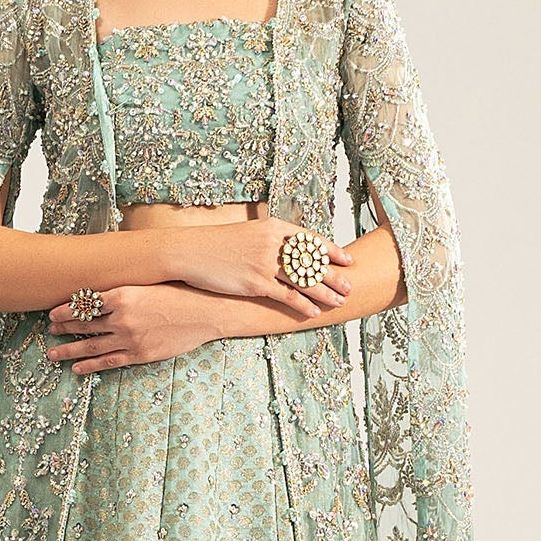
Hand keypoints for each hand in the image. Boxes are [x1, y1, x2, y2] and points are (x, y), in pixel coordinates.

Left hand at [44, 284, 228, 373]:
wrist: (206, 312)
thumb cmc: (180, 293)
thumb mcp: (149, 283)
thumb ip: (125, 289)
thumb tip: (104, 291)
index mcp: (122, 294)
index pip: (85, 302)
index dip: (66, 309)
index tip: (54, 313)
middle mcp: (122, 317)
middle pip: (84, 324)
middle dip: (64, 328)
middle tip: (50, 331)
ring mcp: (129, 338)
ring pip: (91, 346)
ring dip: (69, 350)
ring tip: (53, 353)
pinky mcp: (140, 354)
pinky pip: (109, 362)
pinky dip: (90, 366)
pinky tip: (77, 368)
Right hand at [163, 216, 353, 315]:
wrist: (189, 251)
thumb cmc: (216, 244)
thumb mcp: (247, 233)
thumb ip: (269, 238)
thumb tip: (286, 247)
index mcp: (273, 227)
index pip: (310, 239)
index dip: (332, 251)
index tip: (348, 260)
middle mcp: (273, 243)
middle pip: (312, 261)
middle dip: (334, 276)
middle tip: (351, 286)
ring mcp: (265, 263)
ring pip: (303, 280)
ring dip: (324, 293)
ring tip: (339, 303)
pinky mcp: (255, 282)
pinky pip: (286, 295)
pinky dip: (302, 305)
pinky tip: (313, 313)